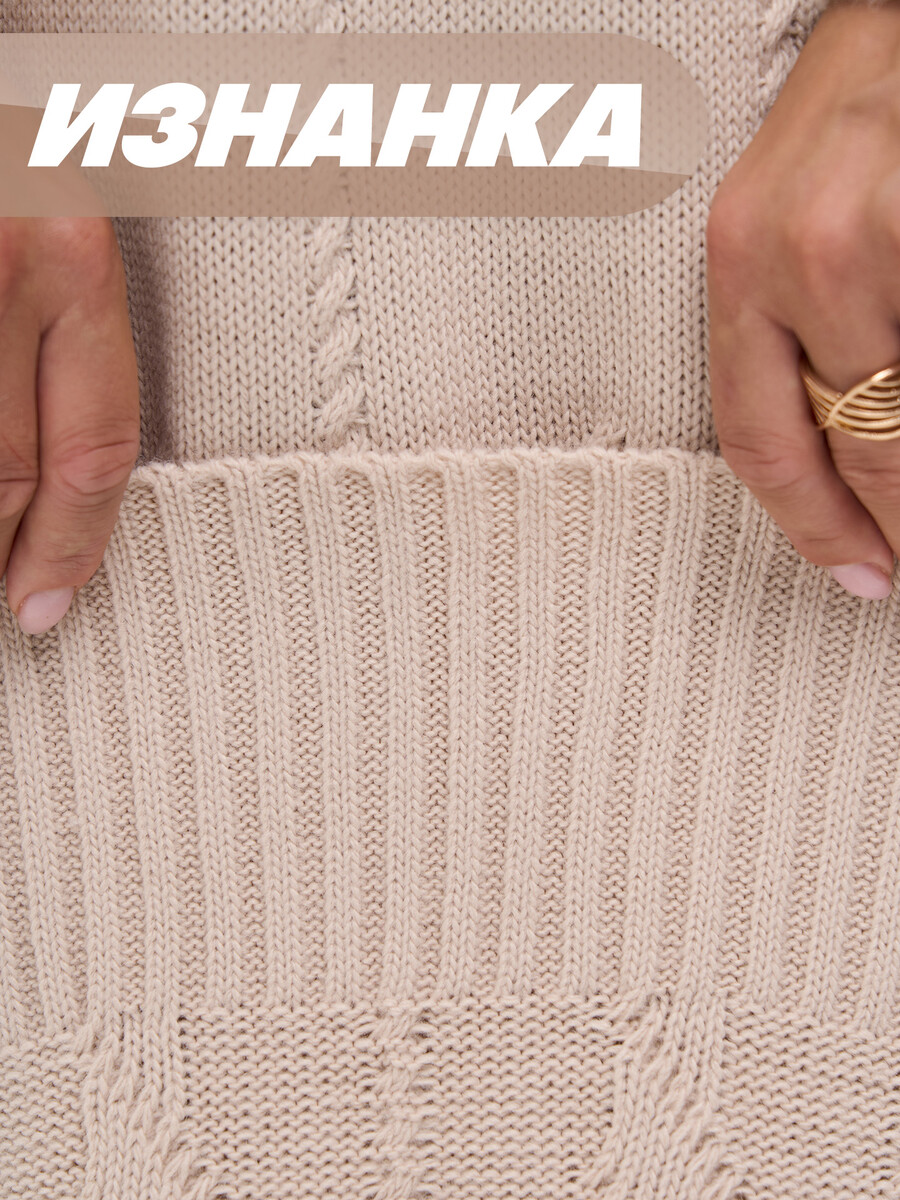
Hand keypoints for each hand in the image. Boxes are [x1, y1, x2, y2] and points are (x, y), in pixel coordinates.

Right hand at [0, 217, 139, 634]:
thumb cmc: (17, 135)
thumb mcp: (57, 216)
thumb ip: (64, 334)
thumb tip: (55, 480)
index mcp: (72, 250)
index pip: (94, 446)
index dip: (73, 545)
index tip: (49, 604)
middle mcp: (0, 261)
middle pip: (4, 471)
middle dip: (0, 552)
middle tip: (2, 603)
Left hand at [705, 2, 899, 599]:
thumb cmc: (861, 103)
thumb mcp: (787, 210)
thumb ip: (790, 327)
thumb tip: (833, 445)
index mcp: (738, 258)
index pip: (759, 435)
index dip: (810, 525)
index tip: (854, 573)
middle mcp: (800, 247)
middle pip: (850, 439)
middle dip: (888, 520)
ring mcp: (882, 230)